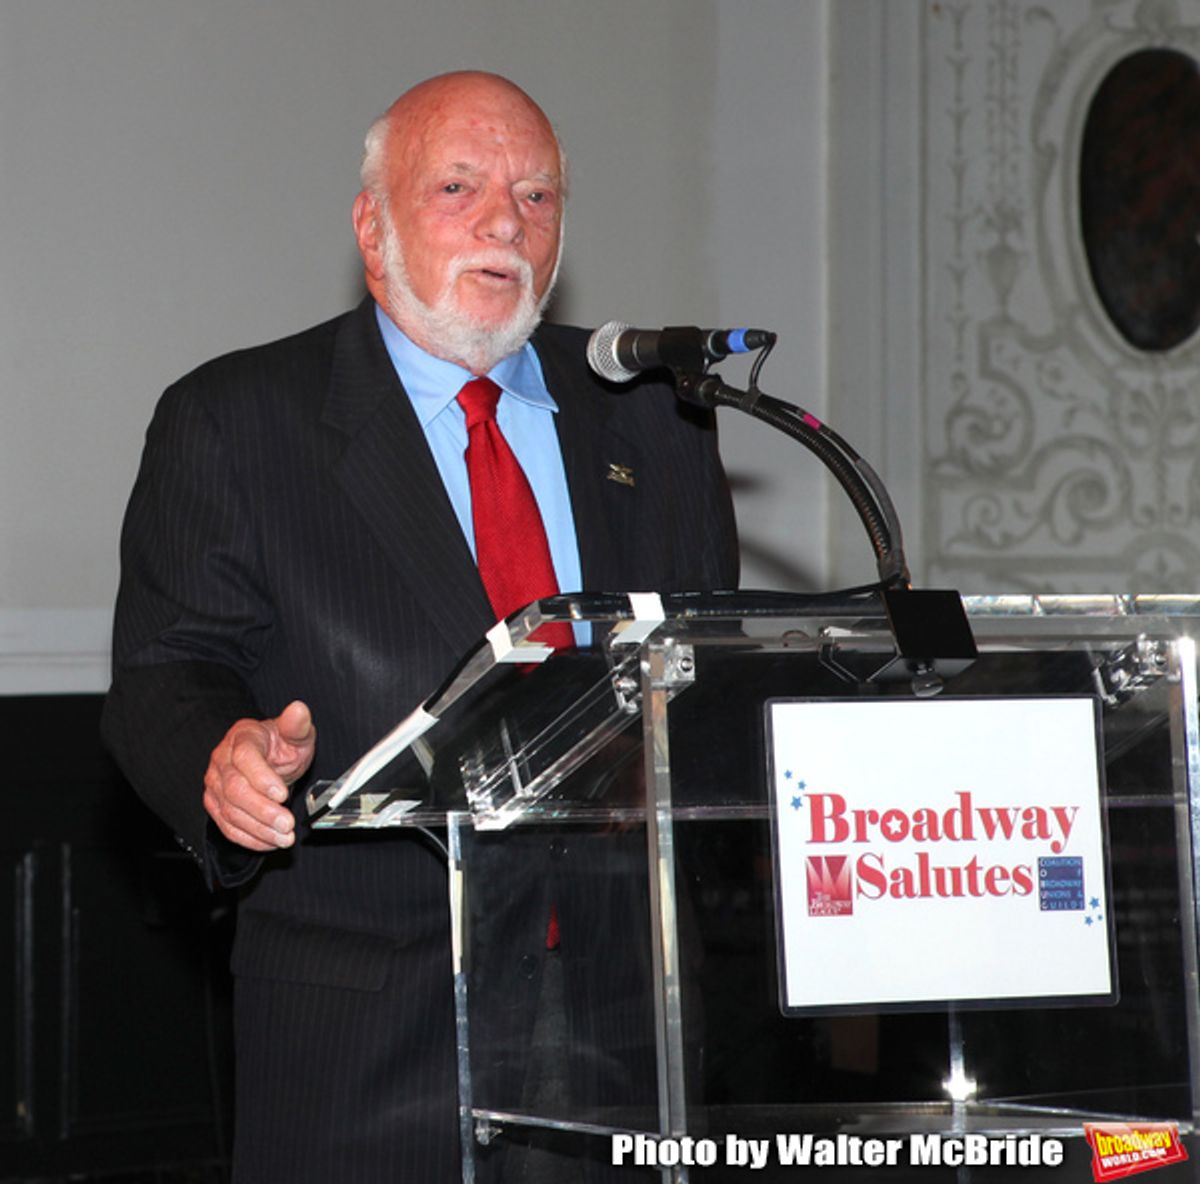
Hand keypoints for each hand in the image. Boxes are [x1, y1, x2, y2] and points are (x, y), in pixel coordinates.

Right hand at [203, 700, 315, 850]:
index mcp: (242, 738)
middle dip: (262, 810)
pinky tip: (269, 842)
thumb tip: (299, 709)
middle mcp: (222, 760)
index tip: (283, 794)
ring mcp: (215, 784)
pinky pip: (227, 826)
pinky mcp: (215, 804)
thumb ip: (297, 725)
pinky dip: (249, 838)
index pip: (245, 758)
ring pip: (230, 811)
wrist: (269, 757)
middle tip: (287, 824)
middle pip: (235, 789)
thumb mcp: (296, 734)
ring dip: (258, 829)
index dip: (262, 778)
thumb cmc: (282, 745)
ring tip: (284, 837)